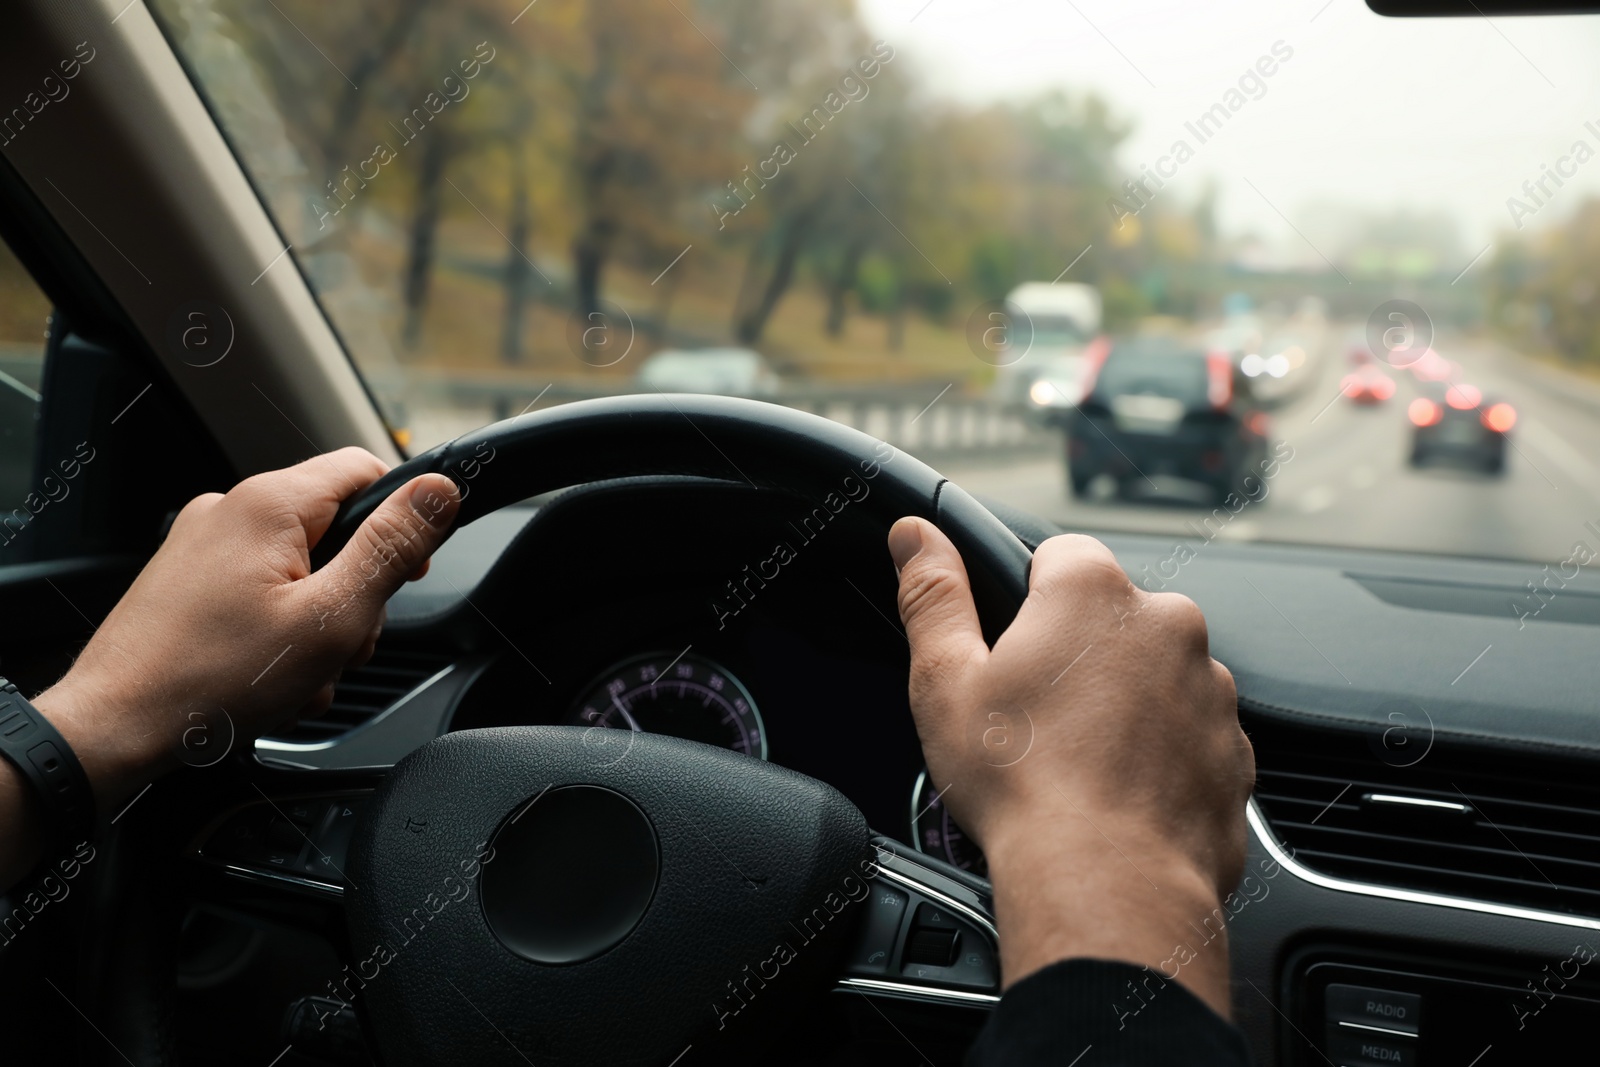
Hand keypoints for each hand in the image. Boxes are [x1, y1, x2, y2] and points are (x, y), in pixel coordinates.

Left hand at [33, 448, 459, 809]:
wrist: (112, 728)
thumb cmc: (211, 679)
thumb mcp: (331, 617)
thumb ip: (391, 549)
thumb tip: (440, 492)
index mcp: (269, 505)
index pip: (367, 470)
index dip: (403, 520)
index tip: (406, 575)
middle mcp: (231, 510)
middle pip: (336, 528)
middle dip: (355, 591)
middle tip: (343, 645)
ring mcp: (203, 546)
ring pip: (301, 567)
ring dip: (319, 622)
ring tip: (300, 674)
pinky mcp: (187, 581)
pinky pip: (262, 591)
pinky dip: (280, 632)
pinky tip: (271, 679)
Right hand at [888, 517, 1252, 1017]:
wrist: (1107, 885)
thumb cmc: (1022, 786)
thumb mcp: (945, 681)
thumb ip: (932, 594)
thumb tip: (915, 535)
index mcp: (1093, 592)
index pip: (1059, 555)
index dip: (1026, 600)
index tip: (1010, 652)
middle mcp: (1167, 623)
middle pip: (1111, 618)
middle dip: (1077, 656)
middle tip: (1034, 717)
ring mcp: (1210, 688)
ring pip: (1154, 675)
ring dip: (1123, 703)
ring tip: (1076, 764)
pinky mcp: (1235, 748)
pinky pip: (1189, 734)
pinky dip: (1160, 754)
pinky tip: (1117, 792)